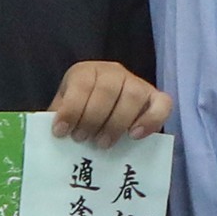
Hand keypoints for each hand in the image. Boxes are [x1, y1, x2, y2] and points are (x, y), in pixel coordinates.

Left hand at [49, 60, 168, 146]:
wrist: (101, 110)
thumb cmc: (80, 113)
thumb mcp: (64, 111)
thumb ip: (60, 119)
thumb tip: (54, 136)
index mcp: (86, 72)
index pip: (82, 84)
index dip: (71, 109)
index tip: (61, 132)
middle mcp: (113, 72)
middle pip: (108, 89)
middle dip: (93, 118)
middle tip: (83, 139)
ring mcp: (137, 82)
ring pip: (133, 95)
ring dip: (117, 123)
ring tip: (103, 144)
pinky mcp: (156, 97)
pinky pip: (162, 104)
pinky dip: (151, 120)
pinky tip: (135, 135)